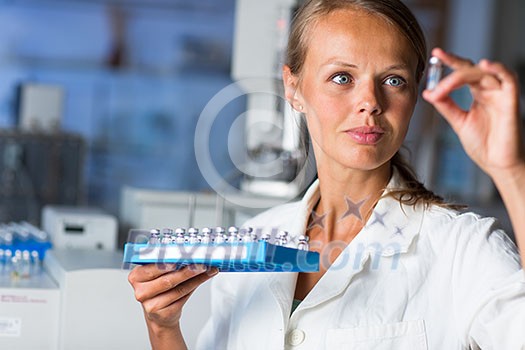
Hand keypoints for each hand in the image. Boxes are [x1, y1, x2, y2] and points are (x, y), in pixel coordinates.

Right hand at [128, 264, 217, 331]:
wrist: (159, 314)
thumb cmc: (159, 288)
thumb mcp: (156, 274)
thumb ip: (167, 263)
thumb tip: (186, 252)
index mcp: (136, 276)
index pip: (152, 267)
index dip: (167, 262)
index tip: (182, 256)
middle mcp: (141, 292)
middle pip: (167, 280)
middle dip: (186, 271)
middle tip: (200, 263)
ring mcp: (151, 305)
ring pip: (178, 289)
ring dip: (196, 278)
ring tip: (207, 269)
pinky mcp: (163, 314)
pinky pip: (183, 297)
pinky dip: (195, 285)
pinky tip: (203, 278)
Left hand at [422, 47, 524, 178]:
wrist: (497, 164)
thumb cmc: (483, 144)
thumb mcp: (458, 121)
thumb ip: (446, 106)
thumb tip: (428, 92)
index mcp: (478, 94)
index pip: (464, 72)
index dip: (450, 62)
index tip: (435, 54)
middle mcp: (490, 91)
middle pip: (472, 70)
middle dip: (453, 64)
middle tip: (436, 61)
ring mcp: (501, 95)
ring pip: (485, 73)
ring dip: (464, 73)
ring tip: (447, 80)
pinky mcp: (511, 102)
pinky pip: (509, 79)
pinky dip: (498, 69)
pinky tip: (485, 65)